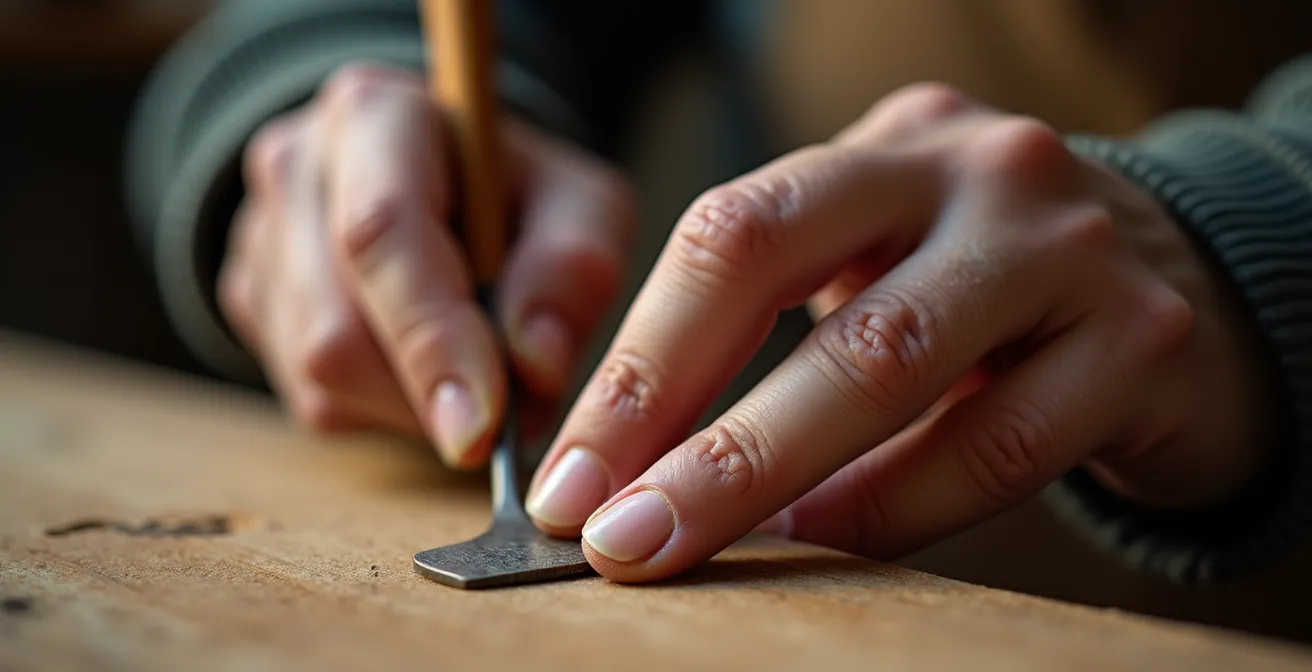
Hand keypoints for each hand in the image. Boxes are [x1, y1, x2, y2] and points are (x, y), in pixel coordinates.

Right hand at [218, 63, 634, 467]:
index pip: (382, 234)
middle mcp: (296, 168)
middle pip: (336, 328)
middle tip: (505, 416)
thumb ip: (573, 270)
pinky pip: (312, 399)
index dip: (431, 338)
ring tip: (474, 372)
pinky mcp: (251, 303)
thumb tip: (536, 363)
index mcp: (377, 115)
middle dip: (428, 395)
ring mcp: (259, 239)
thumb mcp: (582, 207)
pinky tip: (423, 368)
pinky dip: (386, 410)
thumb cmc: (520, 197)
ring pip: (320, 377)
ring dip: (414, 408)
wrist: (448, 187)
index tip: (485, 425)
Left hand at [523, 83, 1279, 580]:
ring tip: (684, 545)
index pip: (727, 233)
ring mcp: (1064, 244)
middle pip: (778, 270)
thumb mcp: (886, 265)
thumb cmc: (991, 293)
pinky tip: (825, 541)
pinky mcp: (1141, 340)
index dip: (636, 362)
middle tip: (608, 531)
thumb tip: (633, 465)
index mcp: (886, 145)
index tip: (572, 477)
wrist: (1193, 293)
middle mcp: (972, 170)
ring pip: (884, 359)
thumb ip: (776, 330)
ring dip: (763, 472)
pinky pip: (994, 444)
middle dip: (673, 417)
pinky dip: (892, 505)